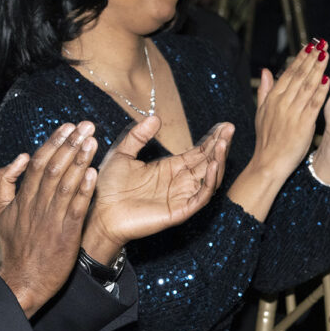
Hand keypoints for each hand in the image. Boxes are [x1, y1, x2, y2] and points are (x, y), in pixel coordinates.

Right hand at [0, 122, 97, 317]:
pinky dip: (84, 190)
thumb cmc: (15, 246)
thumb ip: (6, 181)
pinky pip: (76, 208)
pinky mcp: (66, 234)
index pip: (40, 162)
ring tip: (92, 141)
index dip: (55, 142)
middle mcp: (37, 204)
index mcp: (23, 197)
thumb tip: (21, 157)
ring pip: (66, 183)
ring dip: (80, 160)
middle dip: (70, 143)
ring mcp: (52, 218)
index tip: (69, 126)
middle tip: (85, 125)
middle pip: (54, 167)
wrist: (22, 280)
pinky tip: (93, 174)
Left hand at [81, 116, 233, 264]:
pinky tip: (212, 165)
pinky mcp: (178, 212)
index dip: (211, 139)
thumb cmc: (109, 187)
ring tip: (222, 143)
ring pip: (208, 179)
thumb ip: (138, 136)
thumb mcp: (122, 154)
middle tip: (230, 128)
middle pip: (207, 162)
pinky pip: (199, 197)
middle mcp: (178, 182)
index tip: (223, 125)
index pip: (197, 152)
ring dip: (217, 161)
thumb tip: (155, 117)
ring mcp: (180, 197)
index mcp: (169, 169)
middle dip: (220, 146)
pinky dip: (208, 182)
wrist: (99, 213)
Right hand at [252, 41, 329, 178]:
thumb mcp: (260, 112)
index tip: (309, 46)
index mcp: (272, 99)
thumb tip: (265, 71)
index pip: (288, 74)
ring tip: (326, 54)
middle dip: (311, 58)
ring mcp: (292, 113)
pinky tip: (328, 79)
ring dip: (317, 69)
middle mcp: (282, 103)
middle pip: (298, 76)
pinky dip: (320, 91)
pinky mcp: (303, 124)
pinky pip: (313, 104)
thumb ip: (264, 90)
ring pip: (307, 86)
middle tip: (321, 44)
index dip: (299, 59)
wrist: (268, 162)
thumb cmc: (266, 139)